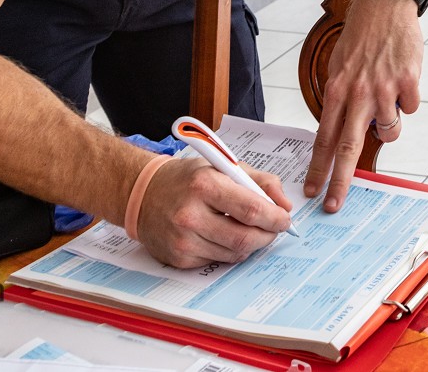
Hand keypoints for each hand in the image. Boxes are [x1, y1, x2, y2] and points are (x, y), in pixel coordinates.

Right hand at [134, 156, 292, 268]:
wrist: (143, 194)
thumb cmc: (187, 179)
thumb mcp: (224, 167)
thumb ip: (260, 182)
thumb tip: (284, 206)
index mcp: (205, 185)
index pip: (251, 209)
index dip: (275, 218)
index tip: (284, 219)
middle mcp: (190, 215)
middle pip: (245, 238)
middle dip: (267, 235)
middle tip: (274, 229)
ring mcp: (183, 240)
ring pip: (234, 253)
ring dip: (251, 244)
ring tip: (250, 230)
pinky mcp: (179, 258)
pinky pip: (218, 261)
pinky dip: (230, 251)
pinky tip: (224, 236)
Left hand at [304, 0, 422, 211]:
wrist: (385, 5)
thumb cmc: (362, 37)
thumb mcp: (340, 67)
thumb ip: (341, 99)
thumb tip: (342, 131)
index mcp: (337, 91)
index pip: (324, 138)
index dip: (317, 168)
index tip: (311, 190)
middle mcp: (358, 93)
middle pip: (348, 148)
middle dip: (340, 182)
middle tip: (333, 206)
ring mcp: (384, 89)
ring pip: (389, 130)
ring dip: (389, 124)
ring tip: (388, 98)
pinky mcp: (408, 81)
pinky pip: (410, 107)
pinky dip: (407, 99)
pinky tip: (402, 77)